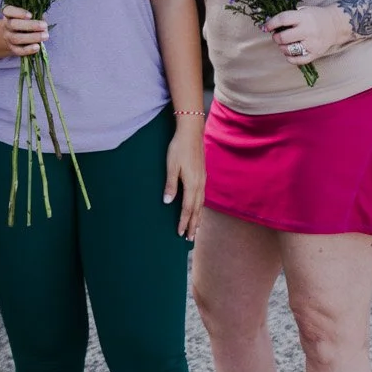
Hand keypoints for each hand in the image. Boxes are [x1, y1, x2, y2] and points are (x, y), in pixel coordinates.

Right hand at [0, 4, 48, 57]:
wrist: (13, 37)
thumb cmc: (24, 22)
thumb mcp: (28, 15)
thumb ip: (35, 15)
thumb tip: (43, 19)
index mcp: (9, 14)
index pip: (9, 11)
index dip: (19, 13)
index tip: (30, 15)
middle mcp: (6, 25)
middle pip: (13, 25)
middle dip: (30, 25)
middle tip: (44, 25)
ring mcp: (8, 38)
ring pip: (16, 38)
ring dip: (32, 37)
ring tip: (45, 36)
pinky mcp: (12, 48)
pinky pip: (19, 50)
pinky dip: (28, 49)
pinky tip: (38, 46)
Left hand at [163, 119, 205, 238]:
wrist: (192, 133)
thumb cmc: (179, 148)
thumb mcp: (171, 166)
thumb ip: (171, 185)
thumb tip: (168, 202)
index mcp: (192, 184)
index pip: (187, 208)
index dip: (183, 221)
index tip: (179, 233)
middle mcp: (199, 185)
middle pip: (196, 210)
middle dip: (193, 225)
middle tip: (189, 239)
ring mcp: (202, 180)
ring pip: (201, 204)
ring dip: (197, 218)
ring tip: (195, 229)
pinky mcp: (202, 176)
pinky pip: (202, 197)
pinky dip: (200, 207)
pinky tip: (198, 209)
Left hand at [264, 5, 350, 65]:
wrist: (335, 25)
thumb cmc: (315, 17)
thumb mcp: (303, 11)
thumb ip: (289, 17)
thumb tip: (269, 24)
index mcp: (304, 18)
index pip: (283, 19)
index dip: (271, 23)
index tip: (265, 27)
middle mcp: (308, 31)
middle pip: (283, 37)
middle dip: (276, 37)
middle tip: (277, 36)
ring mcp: (312, 44)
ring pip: (289, 50)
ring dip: (282, 48)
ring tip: (284, 43)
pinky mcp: (315, 54)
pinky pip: (298, 60)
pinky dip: (289, 58)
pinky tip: (288, 53)